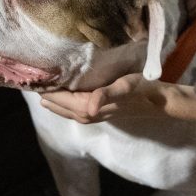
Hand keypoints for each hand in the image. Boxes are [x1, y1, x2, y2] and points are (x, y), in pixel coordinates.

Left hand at [39, 74, 169, 123]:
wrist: (161, 102)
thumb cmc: (143, 90)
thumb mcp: (124, 87)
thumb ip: (105, 95)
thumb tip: (89, 108)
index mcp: (92, 108)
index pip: (63, 100)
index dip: (49, 91)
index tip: (36, 80)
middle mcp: (91, 115)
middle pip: (63, 108)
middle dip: (50, 98)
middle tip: (35, 86)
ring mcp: (98, 115)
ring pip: (70, 111)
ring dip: (57, 104)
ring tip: (45, 95)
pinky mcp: (104, 113)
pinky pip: (79, 111)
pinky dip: (69, 106)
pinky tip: (69, 101)